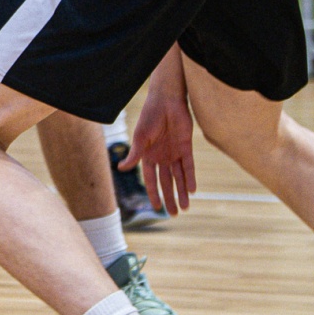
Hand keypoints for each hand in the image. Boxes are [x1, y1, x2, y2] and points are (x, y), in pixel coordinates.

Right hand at [123, 91, 196, 215]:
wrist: (166, 100)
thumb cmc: (149, 116)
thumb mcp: (140, 137)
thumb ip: (135, 154)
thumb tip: (121, 168)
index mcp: (148, 156)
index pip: (151, 180)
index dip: (154, 194)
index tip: (157, 208)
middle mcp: (162, 157)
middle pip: (167, 182)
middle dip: (170, 198)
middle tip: (174, 214)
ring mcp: (174, 153)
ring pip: (179, 177)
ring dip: (182, 192)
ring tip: (185, 207)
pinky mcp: (186, 147)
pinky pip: (189, 166)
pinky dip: (190, 178)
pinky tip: (192, 190)